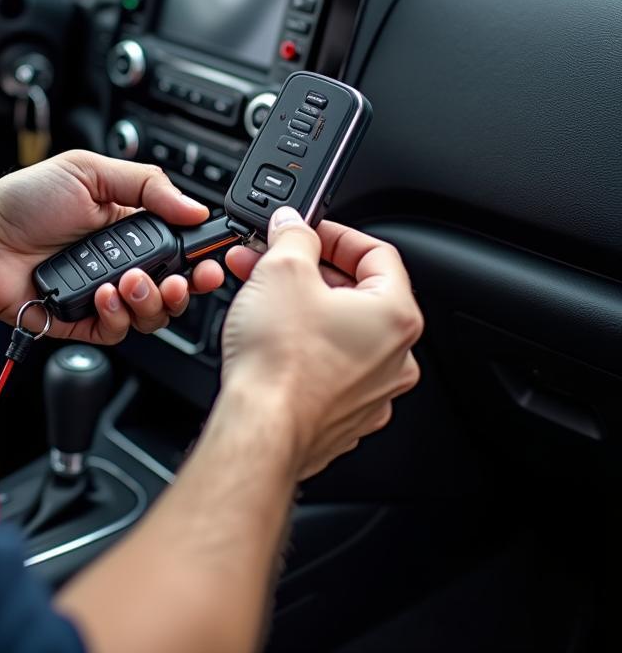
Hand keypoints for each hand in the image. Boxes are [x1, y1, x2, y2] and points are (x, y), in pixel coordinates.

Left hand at [0, 151, 225, 344]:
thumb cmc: (24, 202)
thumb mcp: (88, 171)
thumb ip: (147, 184)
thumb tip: (194, 206)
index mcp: (129, 224)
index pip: (179, 245)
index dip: (199, 255)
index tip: (211, 259)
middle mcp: (122, 262)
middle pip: (174, 286)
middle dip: (184, 286)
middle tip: (178, 280)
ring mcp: (106, 294)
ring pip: (152, 313)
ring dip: (149, 299)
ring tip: (127, 281)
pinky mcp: (86, 321)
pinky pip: (119, 330)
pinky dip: (117, 315)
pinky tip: (103, 295)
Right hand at [221, 208, 422, 479]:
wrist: (261, 429)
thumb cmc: (279, 362)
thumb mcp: (282, 269)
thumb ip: (293, 236)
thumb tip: (294, 225)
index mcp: (395, 315)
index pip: (377, 253)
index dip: (336, 233)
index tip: (306, 231)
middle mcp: (395, 357)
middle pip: (356, 293)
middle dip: (307, 271)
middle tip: (270, 260)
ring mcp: (372, 392)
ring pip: (339, 331)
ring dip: (300, 306)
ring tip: (258, 294)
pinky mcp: (343, 416)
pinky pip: (328, 367)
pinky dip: (302, 346)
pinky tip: (268, 338)